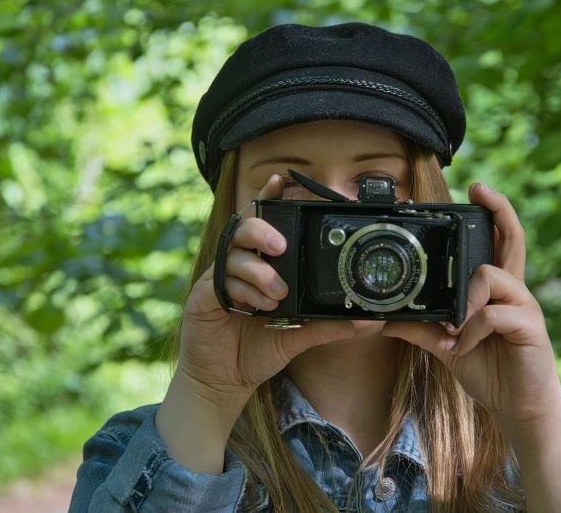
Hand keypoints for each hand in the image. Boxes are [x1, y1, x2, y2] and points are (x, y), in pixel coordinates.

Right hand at [178, 174, 354, 401]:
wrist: (225, 380)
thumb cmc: (256, 349)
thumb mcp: (295, 336)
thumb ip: (321, 325)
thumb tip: (357, 322)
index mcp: (257, 266)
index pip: (261, 225)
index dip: (268, 201)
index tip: (281, 181)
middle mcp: (236, 267)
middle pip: (243, 228)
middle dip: (263, 230)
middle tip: (282, 247)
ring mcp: (217, 280)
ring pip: (233, 254)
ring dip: (258, 270)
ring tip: (277, 294)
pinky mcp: (203, 298)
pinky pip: (220, 282)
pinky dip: (242, 290)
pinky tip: (256, 306)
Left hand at [383, 183, 560, 427]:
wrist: (518, 408)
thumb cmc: (489, 369)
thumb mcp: (448, 347)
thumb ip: (423, 329)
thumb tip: (387, 320)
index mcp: (496, 291)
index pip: (499, 242)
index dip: (493, 213)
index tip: (477, 189)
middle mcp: (513, 292)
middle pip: (513, 239)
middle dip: (500, 209)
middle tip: (480, 189)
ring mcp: (524, 307)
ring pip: (492, 275)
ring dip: (465, 301)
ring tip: (455, 328)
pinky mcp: (530, 328)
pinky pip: (492, 315)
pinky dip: (470, 331)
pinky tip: (464, 347)